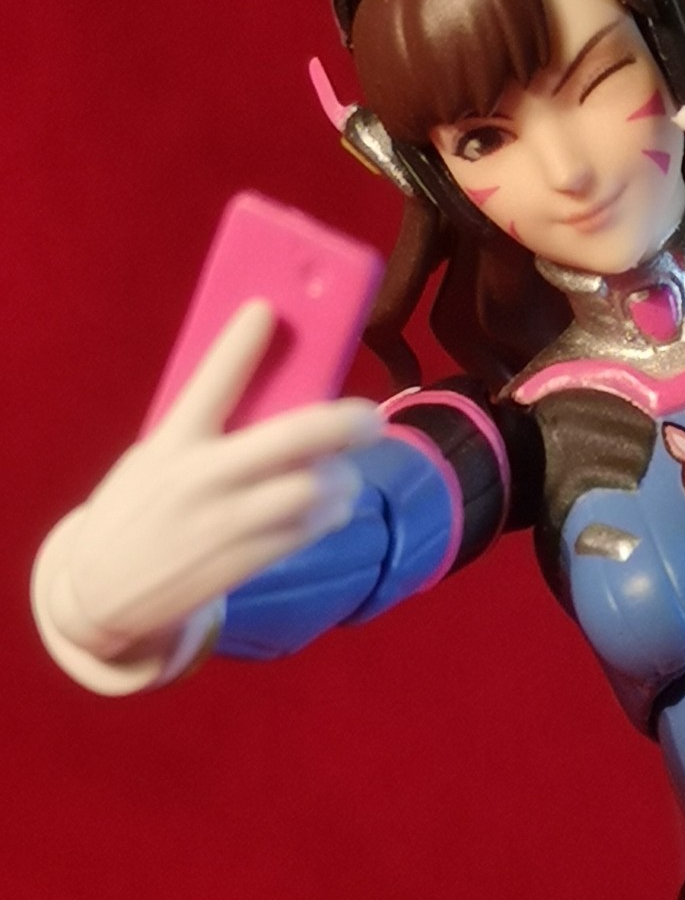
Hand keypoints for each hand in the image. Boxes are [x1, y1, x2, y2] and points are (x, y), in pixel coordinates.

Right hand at [39, 300, 382, 666]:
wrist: (98, 590)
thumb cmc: (139, 509)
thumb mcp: (156, 459)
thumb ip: (205, 432)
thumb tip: (276, 396)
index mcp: (171, 441)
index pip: (211, 381)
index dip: (240, 343)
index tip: (266, 309)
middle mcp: (200, 479)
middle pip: (292, 438)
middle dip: (342, 424)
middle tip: (371, 419)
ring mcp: (223, 523)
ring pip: (310, 490)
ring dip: (342, 479)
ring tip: (346, 473)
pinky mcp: (239, 562)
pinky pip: (303, 533)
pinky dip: (329, 515)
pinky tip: (333, 508)